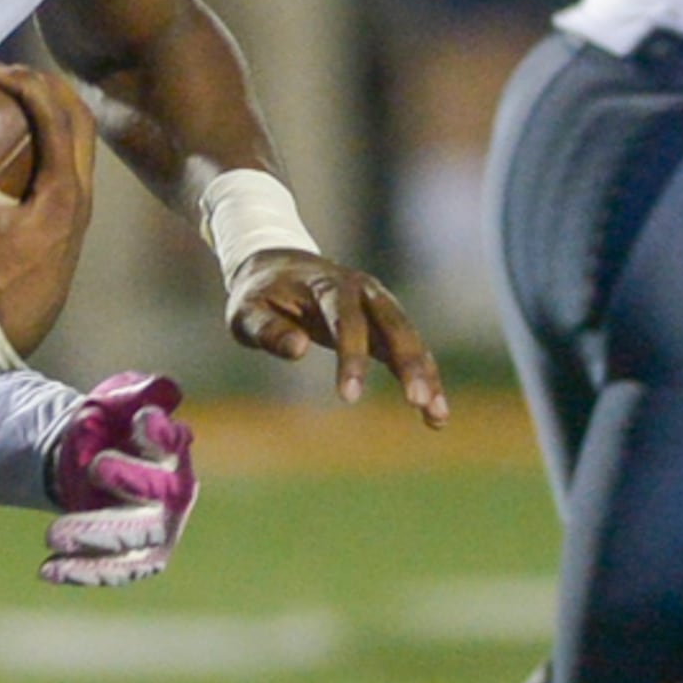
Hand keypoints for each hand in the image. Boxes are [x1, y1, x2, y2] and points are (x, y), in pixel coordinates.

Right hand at [0, 63, 95, 356]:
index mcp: (64, 193)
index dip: (30, 88)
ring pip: (81, 139)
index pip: (57, 121)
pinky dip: (54, 133)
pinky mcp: (70, 216)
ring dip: (56, 110)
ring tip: (21, 92)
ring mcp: (79, 206)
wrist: (16, 330)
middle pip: (81, 120)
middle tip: (13, 71)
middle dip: (51, 88)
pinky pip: (72, 157)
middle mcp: (80, 194)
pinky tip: (24, 137)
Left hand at [42, 370, 193, 587]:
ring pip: (135, 543)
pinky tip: (48, 570)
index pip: (174, 443)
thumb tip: (165, 389)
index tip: (143, 419)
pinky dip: (82, 573)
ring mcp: (156, 531)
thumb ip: (138, 393)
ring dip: (94, 537)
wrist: (89, 464)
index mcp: (172, 452)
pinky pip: (114, 573)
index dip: (162, 434)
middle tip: (94, 467)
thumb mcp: (117, 401)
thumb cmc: (110, 428)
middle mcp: (173, 494)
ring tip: (52, 534)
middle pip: (160, 497)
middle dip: (131, 480)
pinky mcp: (135, 560)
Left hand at [229, 249, 446, 424]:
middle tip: (417, 402)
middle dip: (408, 363)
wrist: (277, 267)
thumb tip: (298, 349)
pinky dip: (424, 378)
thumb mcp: (246, 310)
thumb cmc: (259, 295)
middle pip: (393, 325)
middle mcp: (363, 291)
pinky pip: (409, 351)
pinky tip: (435, 414)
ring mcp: (378, 305)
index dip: (351, 358)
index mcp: (328, 285)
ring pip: (410, 339)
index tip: (349, 397)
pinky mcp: (383, 324)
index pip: (345, 321)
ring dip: (426, 375)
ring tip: (436, 415)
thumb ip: (267, 329)